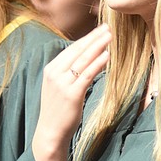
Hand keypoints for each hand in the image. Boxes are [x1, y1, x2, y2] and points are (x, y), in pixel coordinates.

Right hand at [33, 25, 110, 154]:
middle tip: (108, 27)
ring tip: (110, 37)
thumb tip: (87, 59)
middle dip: (94, 37)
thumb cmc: (58, 110)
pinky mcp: (72, 94)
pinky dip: (98, 63)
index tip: (100, 30)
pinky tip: (107, 55)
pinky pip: (87, 75)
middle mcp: (55, 73)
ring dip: (98, 46)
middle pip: (78, 50)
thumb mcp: (60, 87)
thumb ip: (69, 72)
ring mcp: (62, 84)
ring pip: (83, 60)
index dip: (87, 38)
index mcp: (51, 69)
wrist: (50, 133)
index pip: (71, 48)